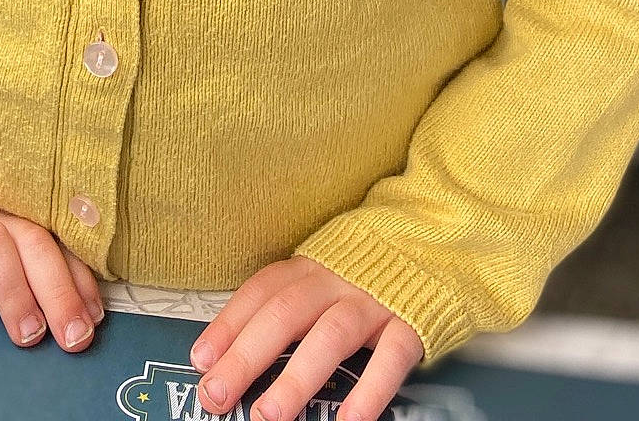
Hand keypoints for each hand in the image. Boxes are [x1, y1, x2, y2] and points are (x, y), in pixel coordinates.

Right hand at [0, 196, 104, 350]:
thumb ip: (22, 271)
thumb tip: (66, 315)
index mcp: (14, 214)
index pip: (58, 244)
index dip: (80, 280)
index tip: (94, 319)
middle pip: (34, 241)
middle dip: (59, 291)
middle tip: (73, 337)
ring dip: (14, 291)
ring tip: (27, 334)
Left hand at [191, 256, 423, 420]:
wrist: (438, 237)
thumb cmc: (370, 267)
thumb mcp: (325, 271)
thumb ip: (289, 300)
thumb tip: (234, 348)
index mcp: (312, 265)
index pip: (261, 291)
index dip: (228, 324)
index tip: (200, 360)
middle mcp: (337, 279)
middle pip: (285, 314)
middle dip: (246, 357)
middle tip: (217, 395)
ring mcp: (375, 299)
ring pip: (330, 335)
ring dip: (296, 378)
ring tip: (269, 416)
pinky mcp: (411, 320)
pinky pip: (390, 357)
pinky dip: (369, 391)